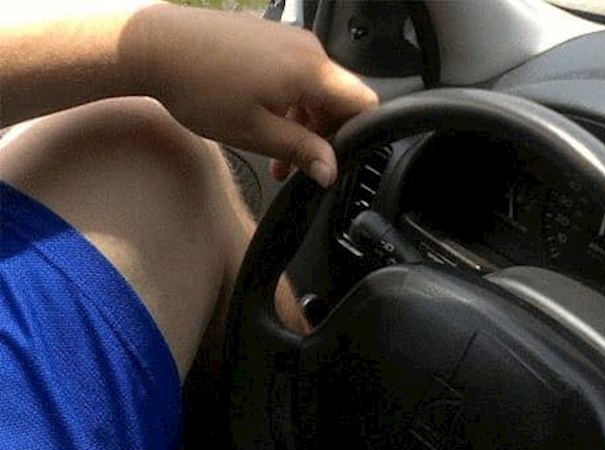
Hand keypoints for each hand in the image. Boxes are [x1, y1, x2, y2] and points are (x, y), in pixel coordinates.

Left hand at [132, 3, 377, 186]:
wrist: (154, 46)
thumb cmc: (201, 87)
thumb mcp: (258, 133)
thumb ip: (303, 151)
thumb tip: (332, 170)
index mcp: (312, 71)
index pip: (364, 103)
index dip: (358, 137)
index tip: (338, 161)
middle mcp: (306, 48)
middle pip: (337, 99)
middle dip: (323, 138)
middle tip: (296, 168)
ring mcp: (286, 39)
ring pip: (313, 90)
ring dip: (301, 126)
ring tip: (274, 157)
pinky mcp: (267, 38)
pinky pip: (292, 76)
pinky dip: (287, 105)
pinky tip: (262, 125)